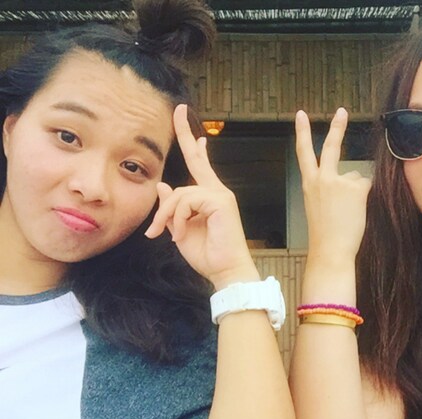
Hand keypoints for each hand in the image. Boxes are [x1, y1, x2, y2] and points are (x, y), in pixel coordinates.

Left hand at [145, 104, 257, 289]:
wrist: (225, 272)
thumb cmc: (207, 255)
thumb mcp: (180, 229)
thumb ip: (172, 208)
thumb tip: (163, 185)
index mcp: (209, 198)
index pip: (200, 165)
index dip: (194, 145)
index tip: (193, 128)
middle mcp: (217, 192)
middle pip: (196, 158)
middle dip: (185, 133)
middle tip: (179, 109)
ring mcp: (220, 195)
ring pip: (180, 192)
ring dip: (166, 215)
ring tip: (164, 234)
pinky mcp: (220, 202)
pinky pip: (186, 201)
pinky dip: (177, 219)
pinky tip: (179, 234)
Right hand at [295, 108, 370, 266]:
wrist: (330, 250)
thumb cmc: (325, 235)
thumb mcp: (318, 207)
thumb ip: (331, 188)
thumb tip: (354, 177)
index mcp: (309, 184)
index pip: (303, 152)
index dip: (302, 132)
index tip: (300, 115)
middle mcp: (322, 178)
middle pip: (330, 147)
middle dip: (336, 126)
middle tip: (341, 111)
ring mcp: (339, 182)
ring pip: (355, 179)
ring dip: (356, 194)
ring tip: (347, 214)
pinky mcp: (356, 188)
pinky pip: (367, 187)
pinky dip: (366, 199)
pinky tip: (357, 212)